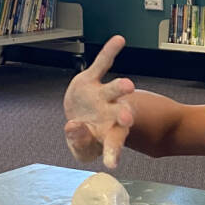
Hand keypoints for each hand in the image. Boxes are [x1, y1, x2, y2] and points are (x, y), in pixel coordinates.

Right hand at [63, 35, 134, 168]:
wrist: (80, 119)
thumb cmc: (85, 136)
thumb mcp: (79, 147)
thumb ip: (78, 141)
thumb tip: (75, 125)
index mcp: (109, 132)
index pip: (112, 144)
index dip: (111, 154)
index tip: (111, 164)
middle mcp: (110, 113)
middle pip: (120, 114)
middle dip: (124, 116)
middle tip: (128, 119)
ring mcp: (102, 96)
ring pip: (113, 91)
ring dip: (119, 87)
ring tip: (128, 85)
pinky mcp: (91, 80)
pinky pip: (101, 64)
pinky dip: (109, 52)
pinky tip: (119, 40)